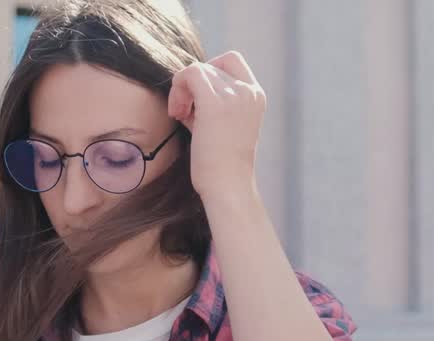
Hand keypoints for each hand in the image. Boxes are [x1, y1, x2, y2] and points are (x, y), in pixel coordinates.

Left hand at [167, 51, 264, 203]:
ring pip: (198, 69)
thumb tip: (187, 85)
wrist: (228, 186)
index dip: (210, 72)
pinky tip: (177, 113)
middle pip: (210, 66)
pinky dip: (178, 88)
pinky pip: (190, 74)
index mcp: (256, 95)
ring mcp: (234, 95)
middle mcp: (248, 91)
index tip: (199, 99)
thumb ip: (213, 100)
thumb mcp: (224, 123)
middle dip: (192, 86)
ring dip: (182, 89)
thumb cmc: (221, 163)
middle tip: (184, 113)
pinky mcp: (214, 104)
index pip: (231, 60)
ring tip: (181, 116)